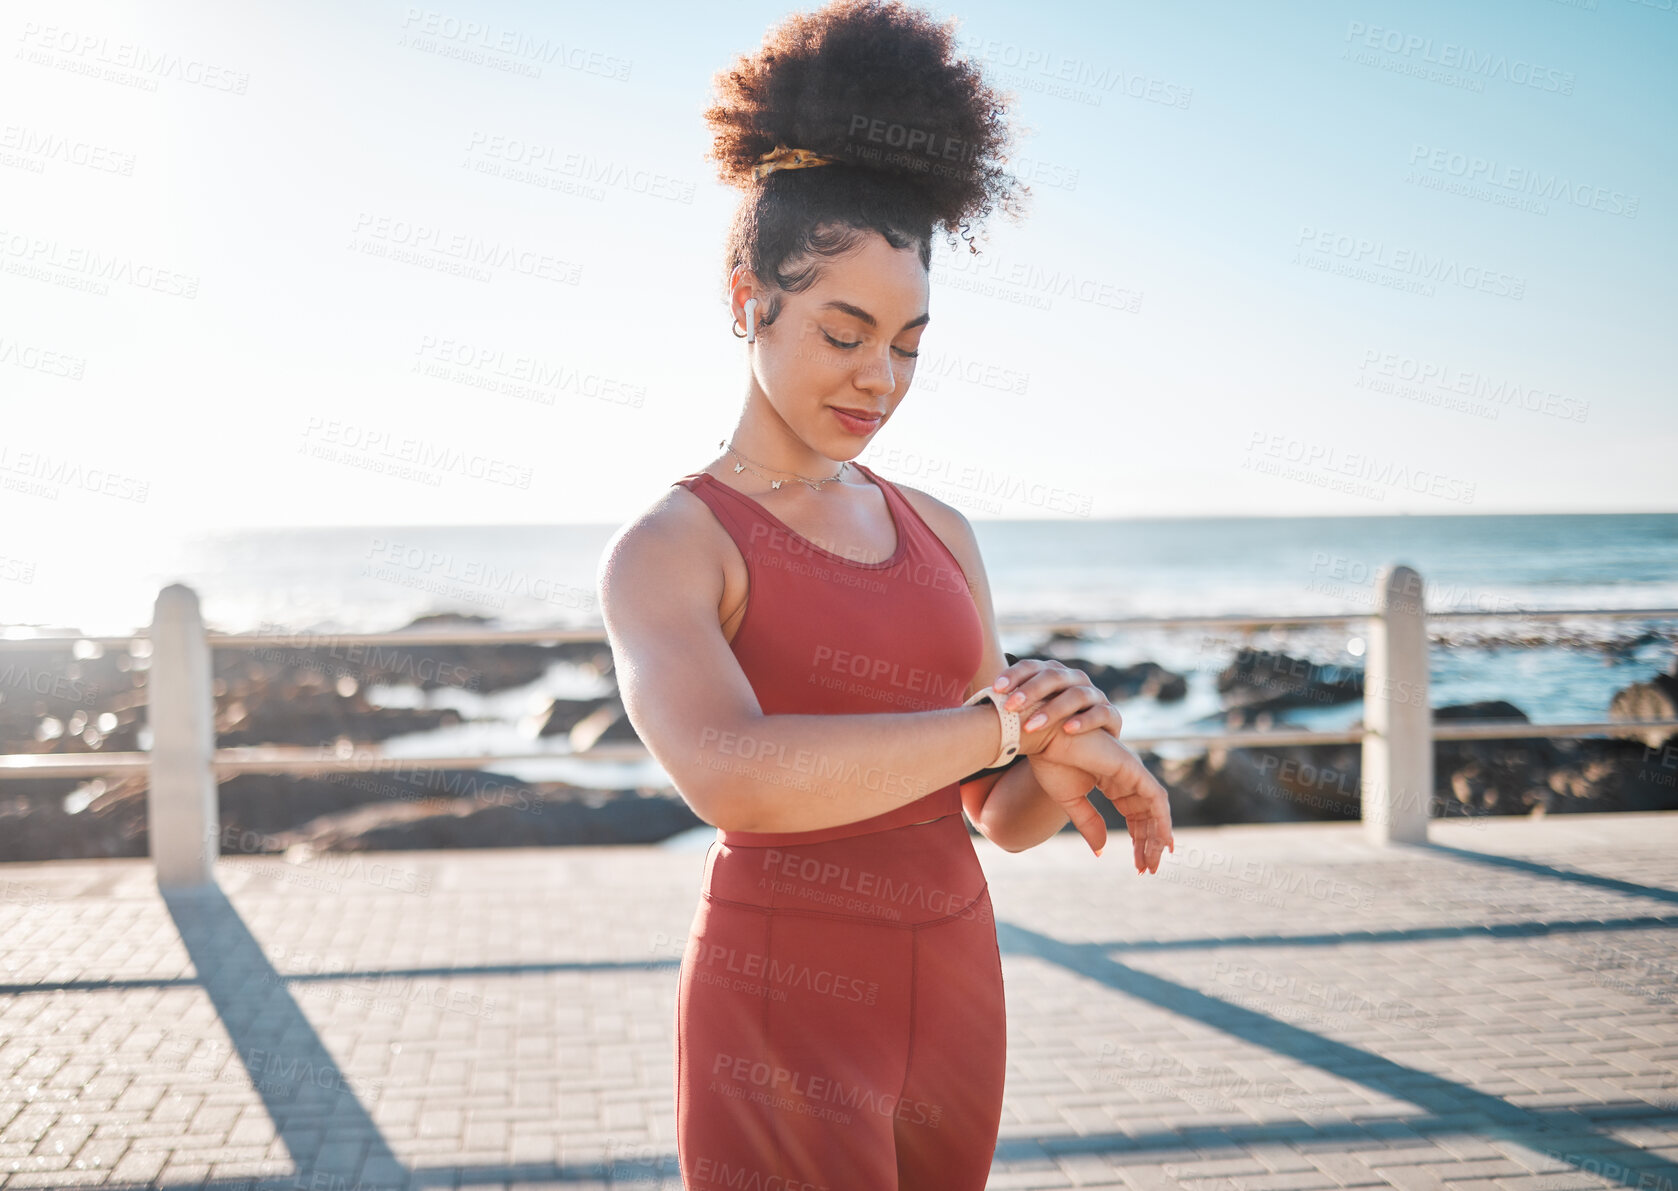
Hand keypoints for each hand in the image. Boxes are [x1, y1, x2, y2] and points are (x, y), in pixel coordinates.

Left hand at [981, 658, 1122, 757]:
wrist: (1082, 751)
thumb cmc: (1048, 730)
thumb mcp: (1028, 715)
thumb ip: (1010, 705)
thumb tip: (977, 698)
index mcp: (1052, 673)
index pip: (1031, 666)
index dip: (1014, 675)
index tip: (995, 689)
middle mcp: (1074, 679)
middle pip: (1052, 676)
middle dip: (1030, 691)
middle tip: (1010, 707)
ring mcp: (1094, 695)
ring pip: (1075, 694)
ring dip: (1052, 710)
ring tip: (1031, 726)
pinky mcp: (1111, 715)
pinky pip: (1101, 713)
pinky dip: (1085, 721)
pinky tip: (1068, 730)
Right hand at [1033, 722, 1174, 873]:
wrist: (1045, 738)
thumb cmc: (1052, 762)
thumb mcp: (1071, 801)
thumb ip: (1089, 824)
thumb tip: (1100, 851)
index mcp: (1112, 782)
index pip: (1135, 816)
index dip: (1138, 841)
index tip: (1140, 866)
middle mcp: (1127, 778)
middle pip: (1147, 816)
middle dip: (1149, 844)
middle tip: (1147, 869)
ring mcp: (1132, 772)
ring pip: (1156, 810)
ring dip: (1157, 837)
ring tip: (1152, 863)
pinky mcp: (1133, 769)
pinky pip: (1157, 799)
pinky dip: (1162, 820)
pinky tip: (1162, 841)